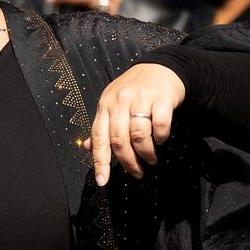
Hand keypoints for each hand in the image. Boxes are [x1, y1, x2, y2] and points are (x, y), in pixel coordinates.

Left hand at [85, 63, 185, 185]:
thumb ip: (102, 126)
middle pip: (119, 140)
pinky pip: (160, 125)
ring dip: (146, 153)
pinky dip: (161, 137)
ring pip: (139, 135)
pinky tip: (161, 139)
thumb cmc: (135, 90)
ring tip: (151, 159)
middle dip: (128, 162)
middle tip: (137, 172)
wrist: (161, 67)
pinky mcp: (161, 97)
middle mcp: (120, 101)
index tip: (102, 182)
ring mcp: (140, 98)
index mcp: (105, 105)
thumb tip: (87, 147)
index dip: (100, 162)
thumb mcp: (113, 104)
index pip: (98, 137)